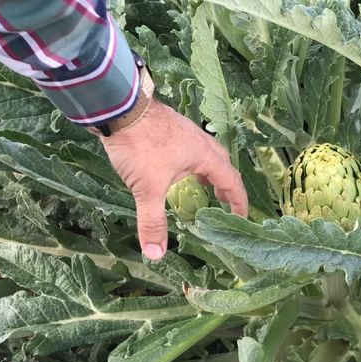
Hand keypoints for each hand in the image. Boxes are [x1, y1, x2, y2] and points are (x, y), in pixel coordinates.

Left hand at [101, 100, 248, 259]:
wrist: (119, 106)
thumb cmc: (140, 145)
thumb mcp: (147, 189)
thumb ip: (153, 222)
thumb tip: (156, 255)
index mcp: (204, 155)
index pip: (231, 181)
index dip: (238, 201)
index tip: (241, 216)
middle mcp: (198, 141)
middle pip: (221, 163)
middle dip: (224, 185)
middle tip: (222, 202)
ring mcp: (182, 131)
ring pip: (203, 153)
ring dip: (206, 171)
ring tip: (200, 187)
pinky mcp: (166, 127)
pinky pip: (187, 147)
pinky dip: (188, 162)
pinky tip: (172, 168)